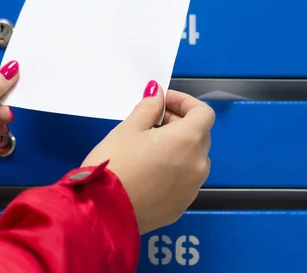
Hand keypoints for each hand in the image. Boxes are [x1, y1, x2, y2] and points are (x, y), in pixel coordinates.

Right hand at [81, 81, 213, 234]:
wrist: (103, 212)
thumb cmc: (114, 164)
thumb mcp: (128, 128)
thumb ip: (149, 107)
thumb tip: (157, 93)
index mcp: (188, 140)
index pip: (203, 112)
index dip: (185, 102)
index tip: (163, 102)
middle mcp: (198, 165)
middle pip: (200, 135)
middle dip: (180, 123)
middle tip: (152, 122)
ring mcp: (192, 189)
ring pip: (193, 159)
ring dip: (178, 147)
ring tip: (148, 148)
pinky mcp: (181, 206)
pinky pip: (184, 180)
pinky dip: (174, 170)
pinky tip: (148, 172)